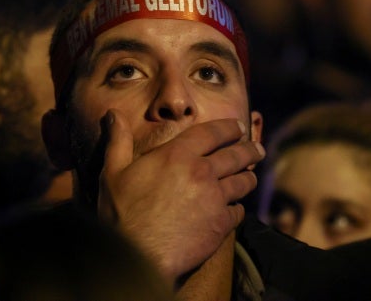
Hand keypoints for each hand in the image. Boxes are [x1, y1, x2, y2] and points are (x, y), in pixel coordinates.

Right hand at [98, 109, 264, 283]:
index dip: (229, 127)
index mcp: (177, 154)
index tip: (238, 126)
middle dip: (250, 149)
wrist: (139, 255)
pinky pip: (238, 211)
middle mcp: (201, 171)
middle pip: (236, 155)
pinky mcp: (221, 224)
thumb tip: (113, 114)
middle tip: (257, 149)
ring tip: (250, 176)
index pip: (212, 132)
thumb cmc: (122, 214)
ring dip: (248, 177)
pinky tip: (234, 209)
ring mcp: (215, 198)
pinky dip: (237, 209)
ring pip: (243, 182)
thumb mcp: (113, 172)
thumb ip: (118, 140)